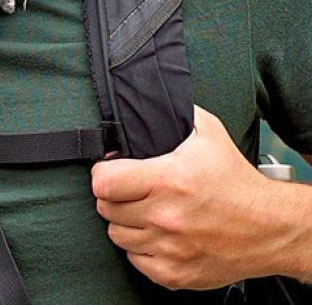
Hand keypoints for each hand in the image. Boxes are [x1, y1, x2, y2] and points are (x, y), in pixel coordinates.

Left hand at [91, 105, 282, 288]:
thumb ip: (175, 112)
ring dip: (126, 224)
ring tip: (146, 213)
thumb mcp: (208, 133)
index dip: (102, 174)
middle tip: (132, 192)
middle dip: (115, 197)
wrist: (273, 227)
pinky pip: (136, 261)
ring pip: (117, 236)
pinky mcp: (177, 274)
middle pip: (107, 209)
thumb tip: (148, 102)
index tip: (112, 171)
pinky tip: (157, 236)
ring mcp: (170, 248)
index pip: (103, 182)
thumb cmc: (238, 181)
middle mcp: (165, 217)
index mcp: (167, 181)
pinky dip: (141, 249)